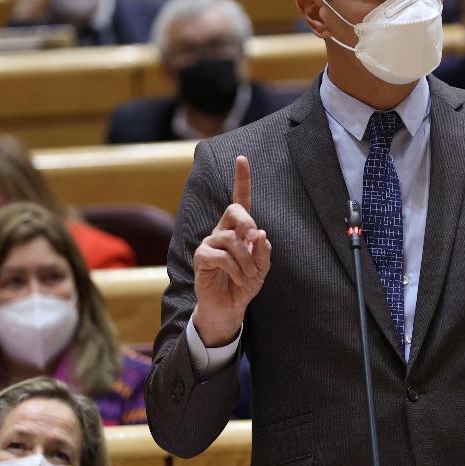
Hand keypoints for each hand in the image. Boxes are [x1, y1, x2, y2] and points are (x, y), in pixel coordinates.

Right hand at [192, 156, 271, 345]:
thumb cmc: (245, 284)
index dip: (241, 179)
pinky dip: (236, 268)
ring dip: (246, 259)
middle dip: (248, 223)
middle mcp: (222, 231)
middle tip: (254, 241)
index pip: (239, 200)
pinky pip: (221, 255)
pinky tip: (239, 278)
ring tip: (249, 274)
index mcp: (237, 229)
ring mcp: (209, 243)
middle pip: (233, 210)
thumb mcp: (262, 268)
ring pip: (231, 239)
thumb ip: (263, 251)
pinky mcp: (201, 257)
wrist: (229, 307)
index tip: (242, 158)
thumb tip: (260, 233)